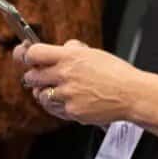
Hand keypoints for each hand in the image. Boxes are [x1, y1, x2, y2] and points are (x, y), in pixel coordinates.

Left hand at [18, 40, 151, 126]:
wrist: (131, 94)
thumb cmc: (116, 73)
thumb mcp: (93, 53)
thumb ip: (73, 50)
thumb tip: (62, 47)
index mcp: (70, 56)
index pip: (33, 54)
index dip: (26, 55)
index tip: (26, 56)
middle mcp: (65, 75)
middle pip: (31, 77)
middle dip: (34, 76)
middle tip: (41, 76)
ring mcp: (67, 95)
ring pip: (40, 95)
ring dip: (45, 93)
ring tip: (59, 91)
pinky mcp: (71, 111)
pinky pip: (53, 109)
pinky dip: (57, 105)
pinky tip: (67, 101)